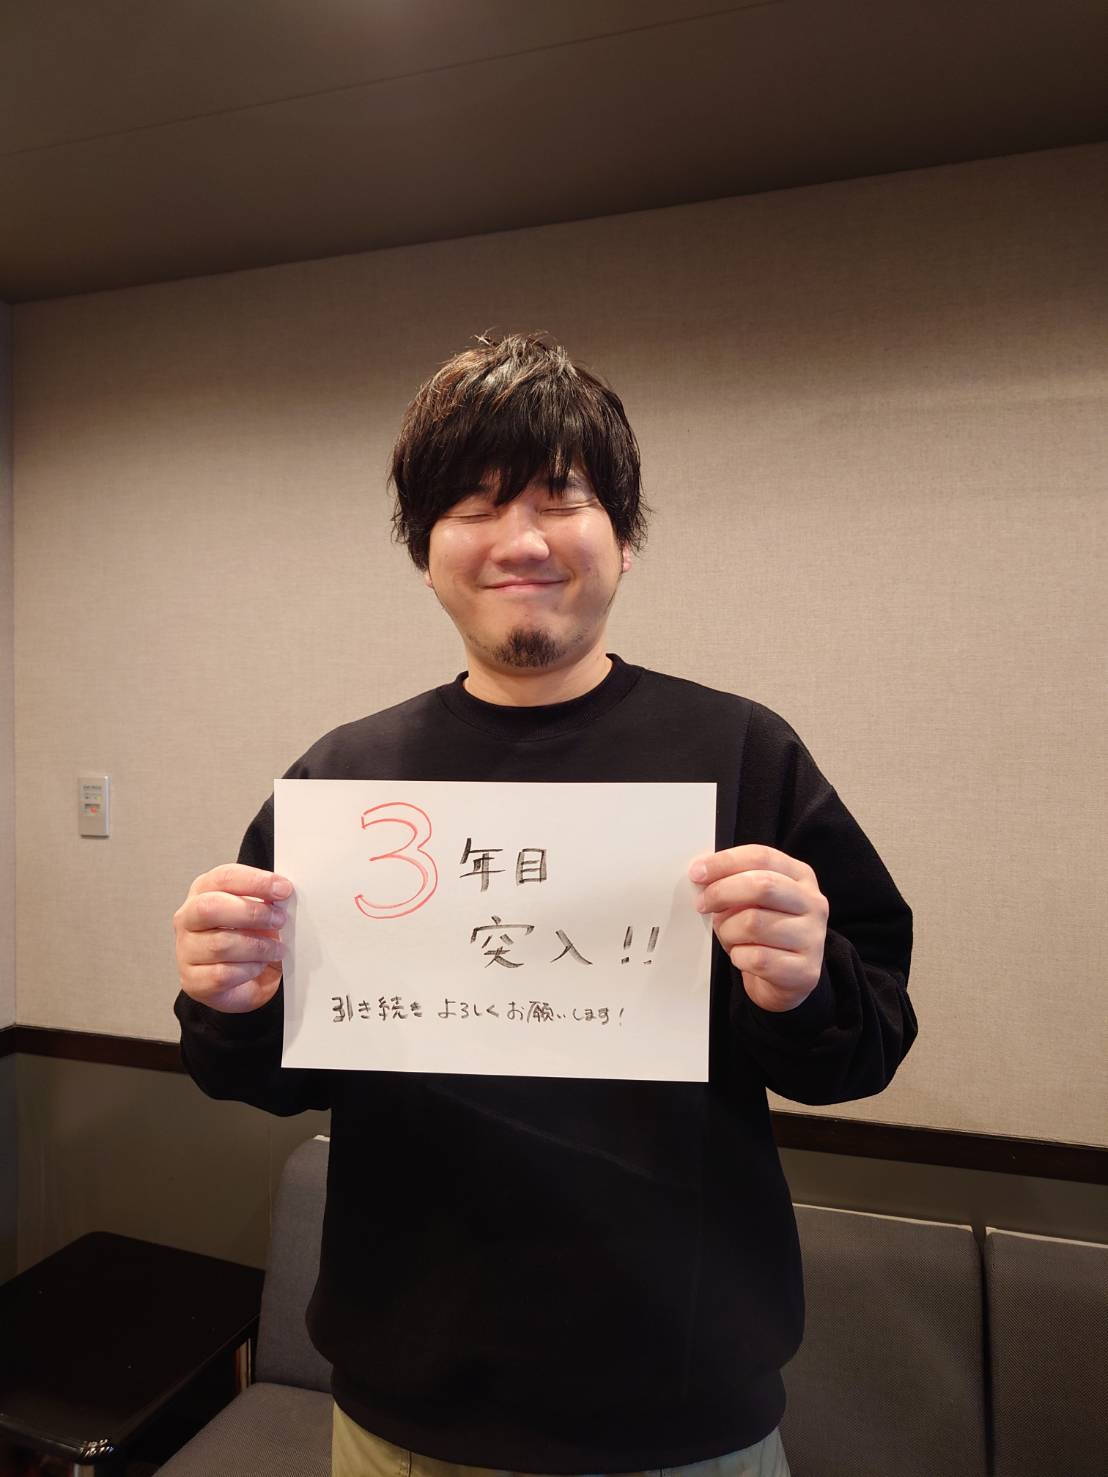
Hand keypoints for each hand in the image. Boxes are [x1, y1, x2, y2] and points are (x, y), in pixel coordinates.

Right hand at [174, 864, 292, 1013]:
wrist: (241, 981)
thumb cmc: (248, 939)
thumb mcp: (258, 913)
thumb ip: (267, 900)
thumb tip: (282, 894)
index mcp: (203, 891)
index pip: (223, 877)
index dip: (255, 881)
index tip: (283, 889)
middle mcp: (188, 918)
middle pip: (211, 907)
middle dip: (252, 913)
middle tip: (279, 920)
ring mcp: (186, 950)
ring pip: (220, 944)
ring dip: (258, 946)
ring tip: (276, 949)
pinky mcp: (193, 980)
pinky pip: (223, 974)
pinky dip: (249, 969)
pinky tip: (259, 966)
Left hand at [689, 845, 827, 1011]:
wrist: (784, 981)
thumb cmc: (763, 934)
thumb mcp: (753, 900)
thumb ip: (735, 881)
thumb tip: (701, 873)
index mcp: (801, 876)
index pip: (762, 857)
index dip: (725, 862)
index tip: (697, 872)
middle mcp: (813, 903)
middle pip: (762, 886)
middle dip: (722, 892)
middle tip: (703, 904)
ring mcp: (812, 938)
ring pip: (753, 924)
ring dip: (727, 931)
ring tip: (728, 936)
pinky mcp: (805, 970)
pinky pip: (757, 958)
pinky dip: (739, 957)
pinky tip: (742, 957)